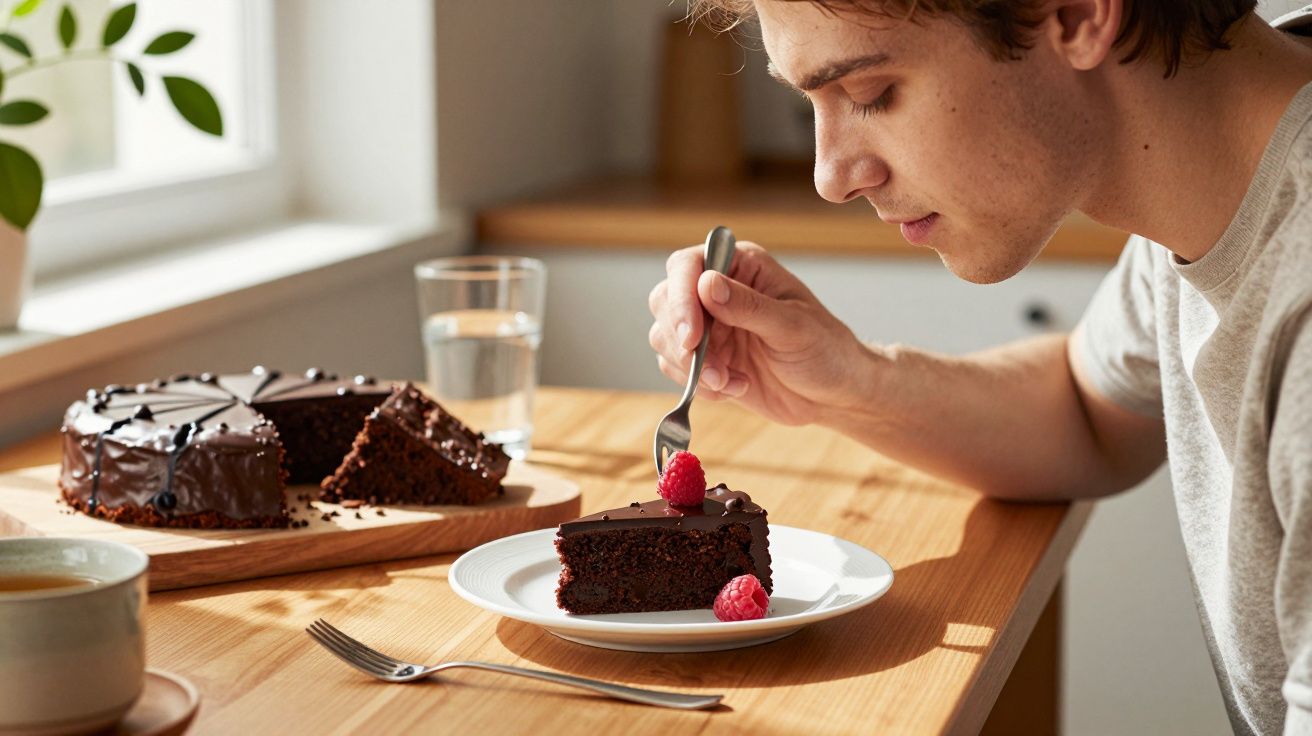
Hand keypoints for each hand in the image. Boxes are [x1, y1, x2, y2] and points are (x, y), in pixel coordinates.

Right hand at [647, 241, 872, 425]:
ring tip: (731, 382)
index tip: (692, 336)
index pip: (688, 266)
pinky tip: (735, 388)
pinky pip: (676, 367)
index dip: (681, 298)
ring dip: (691, 367)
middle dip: (681, 339)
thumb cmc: (826, 350)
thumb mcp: (793, 327)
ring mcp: (710, 325)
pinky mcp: (706, 358)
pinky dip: (698, 384)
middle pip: (666, 300)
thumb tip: (706, 285)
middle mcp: (718, 291)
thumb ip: (749, 306)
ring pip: (665, 337)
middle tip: (712, 370)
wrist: (835, 393)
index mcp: (742, 266)